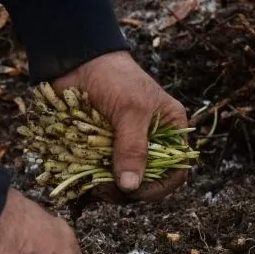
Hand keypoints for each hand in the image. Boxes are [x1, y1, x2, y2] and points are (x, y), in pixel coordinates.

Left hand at [52, 50, 188, 202]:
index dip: (159, 187)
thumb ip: (133, 148)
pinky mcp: (101, 148)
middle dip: (129, 191)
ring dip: (110, 188)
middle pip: (148, 181)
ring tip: (94, 186)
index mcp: (170, 129)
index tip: (135, 192)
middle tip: (107, 191)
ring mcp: (124, 146)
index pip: (176, 170)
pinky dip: (95, 181)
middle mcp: (150, 141)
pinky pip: (102, 174)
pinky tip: (86, 180)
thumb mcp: (131, 110)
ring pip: (123, 181)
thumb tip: (131, 187)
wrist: (77, 60)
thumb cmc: (113, 77)